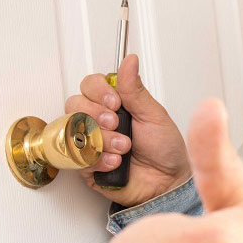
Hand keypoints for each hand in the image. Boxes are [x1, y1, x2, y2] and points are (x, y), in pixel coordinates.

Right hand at [65, 54, 191, 206]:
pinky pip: (77, 157)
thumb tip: (130, 60)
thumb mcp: (153, 114)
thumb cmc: (164, 148)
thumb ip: (135, 89)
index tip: (116, 102)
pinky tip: (116, 162)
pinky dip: (98, 158)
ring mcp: (90, 142)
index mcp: (113, 104)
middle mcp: (98, 120)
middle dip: (96, 115)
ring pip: (74, 130)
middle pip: (74, 105)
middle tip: (117, 124)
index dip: (97, 91)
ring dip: (101, 138)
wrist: (168, 182)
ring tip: (124, 147)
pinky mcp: (87, 165)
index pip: (88, 85)